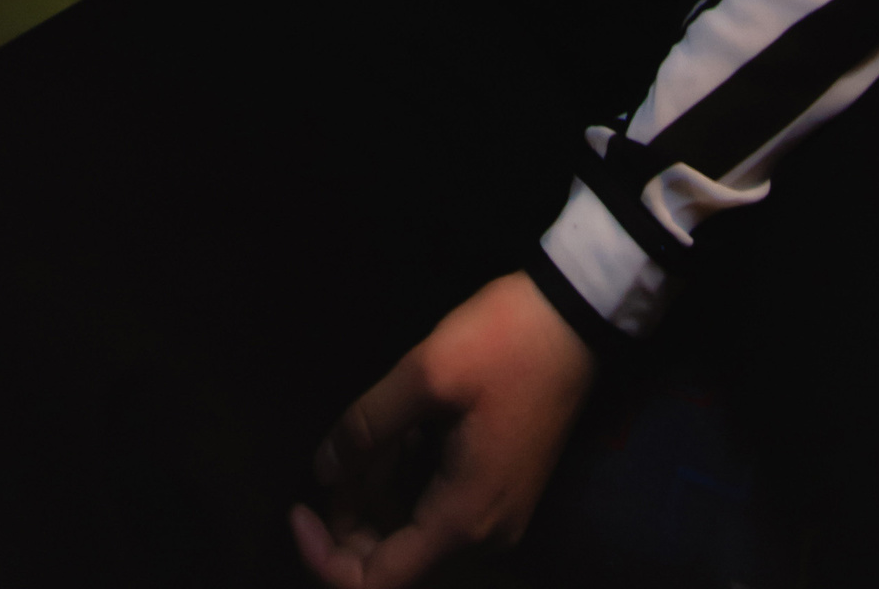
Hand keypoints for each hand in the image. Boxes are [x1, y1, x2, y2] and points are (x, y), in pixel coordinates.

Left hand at [290, 272, 596, 586]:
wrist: (579, 316)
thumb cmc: (504, 343)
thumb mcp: (426, 373)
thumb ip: (366, 428)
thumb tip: (322, 472)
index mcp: (463, 519)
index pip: (376, 582)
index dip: (324, 555)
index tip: (299, 506)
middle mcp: (483, 536)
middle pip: (393, 558)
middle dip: (350, 515)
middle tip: (336, 454)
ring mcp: (497, 516)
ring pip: (413, 531)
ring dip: (377, 493)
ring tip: (367, 433)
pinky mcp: (501, 490)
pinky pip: (438, 509)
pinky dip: (406, 482)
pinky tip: (398, 433)